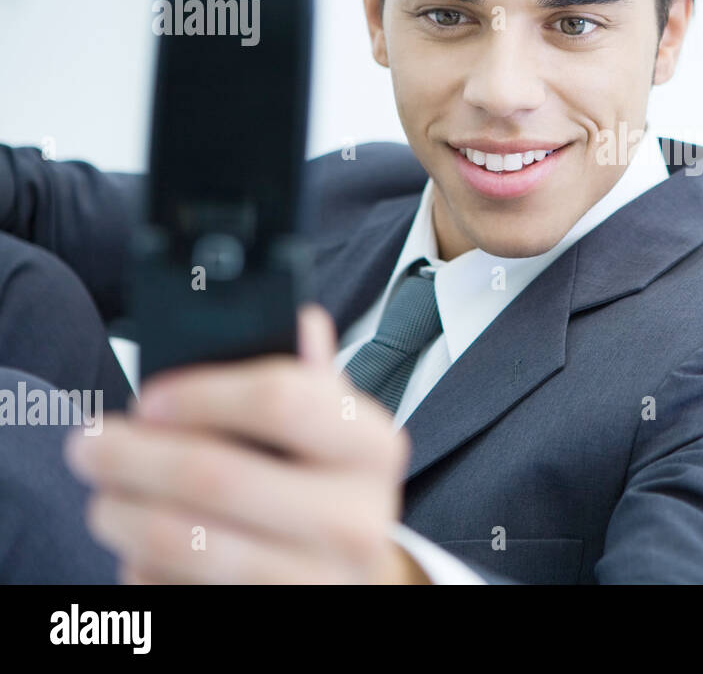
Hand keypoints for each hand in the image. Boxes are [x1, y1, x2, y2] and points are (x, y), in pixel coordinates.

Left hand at [64, 305, 428, 582]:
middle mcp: (356, 518)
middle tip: (90, 443)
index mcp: (374, 447)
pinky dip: (144, 568)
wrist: (351, 576)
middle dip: (135, 456)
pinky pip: (178, 593)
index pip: (283, 401)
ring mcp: (316, 581)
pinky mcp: (272, 620)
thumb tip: (300, 320)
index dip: (201, 394)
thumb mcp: (333, 427)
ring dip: (122, 513)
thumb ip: (309, 378)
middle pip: (216, 476)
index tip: (149, 397)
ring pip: (186, 543)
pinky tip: (144, 545)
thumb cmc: (328, 486)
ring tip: (103, 496)